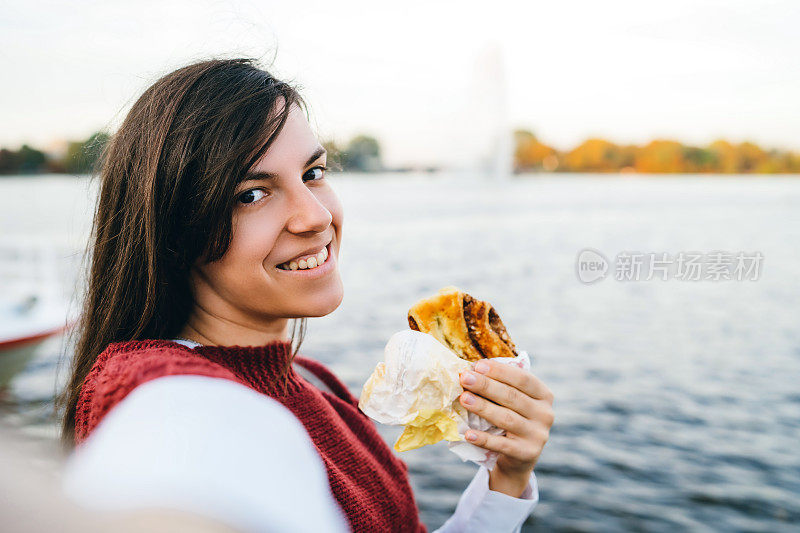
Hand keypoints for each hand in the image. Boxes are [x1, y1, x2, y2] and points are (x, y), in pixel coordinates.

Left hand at [458, 359, 553, 496]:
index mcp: (544, 395)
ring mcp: (538, 435)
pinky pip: (501, 444)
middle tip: (465, 378)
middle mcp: (545, 414)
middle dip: (486, 385)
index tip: (478, 365)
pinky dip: (483, 439)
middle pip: (512, 396)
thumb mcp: (514, 402)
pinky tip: (468, 434)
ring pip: (506, 418)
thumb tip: (472, 370)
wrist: (519, 459)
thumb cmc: (512, 419)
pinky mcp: (527, 454)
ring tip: (463, 399)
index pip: (523, 378)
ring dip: (483, 407)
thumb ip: (501, 386)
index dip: (500, 371)